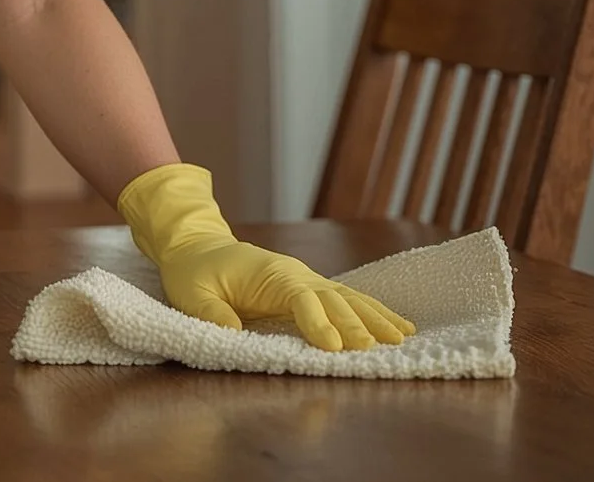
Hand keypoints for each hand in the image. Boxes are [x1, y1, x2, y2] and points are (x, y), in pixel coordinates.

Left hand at [117, 164, 413, 351]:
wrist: (198, 246)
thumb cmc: (193, 272)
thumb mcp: (192, 294)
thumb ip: (211, 314)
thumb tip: (231, 334)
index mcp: (268, 274)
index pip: (299, 298)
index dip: (317, 322)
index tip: (333, 346)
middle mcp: (294, 274)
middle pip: (332, 298)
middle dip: (356, 323)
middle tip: (376, 347)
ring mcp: (306, 279)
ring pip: (348, 298)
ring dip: (374, 316)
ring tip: (401, 336)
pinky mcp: (310, 288)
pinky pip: (347, 299)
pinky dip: (372, 311)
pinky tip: (396, 325)